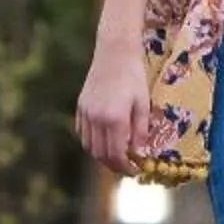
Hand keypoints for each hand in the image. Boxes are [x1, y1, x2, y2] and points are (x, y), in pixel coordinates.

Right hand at [74, 43, 153, 174]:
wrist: (114, 52)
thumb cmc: (134, 76)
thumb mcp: (143, 104)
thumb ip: (140, 131)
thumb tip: (139, 153)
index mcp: (115, 118)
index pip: (117, 154)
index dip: (125, 167)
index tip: (135, 171)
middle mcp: (97, 118)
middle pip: (101, 154)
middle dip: (114, 165)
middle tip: (127, 167)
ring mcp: (86, 113)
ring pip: (89, 146)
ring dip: (102, 156)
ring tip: (116, 156)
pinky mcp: (80, 107)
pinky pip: (82, 133)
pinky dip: (92, 143)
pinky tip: (104, 141)